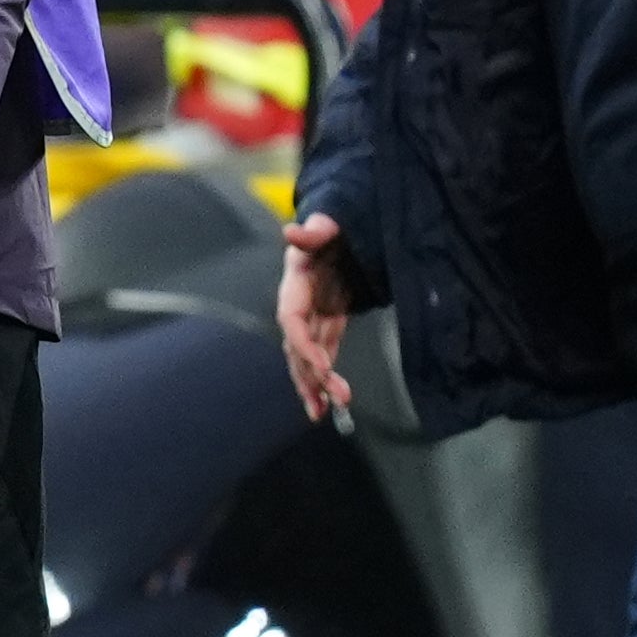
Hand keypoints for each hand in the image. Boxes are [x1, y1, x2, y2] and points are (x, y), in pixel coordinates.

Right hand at [278, 216, 356, 422]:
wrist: (344, 225)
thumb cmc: (336, 224)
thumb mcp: (329, 223)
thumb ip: (315, 229)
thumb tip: (293, 231)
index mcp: (296, 281)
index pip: (292, 319)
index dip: (303, 344)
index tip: (324, 366)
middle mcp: (299, 302)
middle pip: (297, 345)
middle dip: (311, 375)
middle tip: (335, 398)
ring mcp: (314, 313)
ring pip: (307, 356)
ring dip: (315, 385)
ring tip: (327, 413)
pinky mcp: (329, 319)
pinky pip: (323, 352)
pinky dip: (325, 376)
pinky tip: (332, 400)